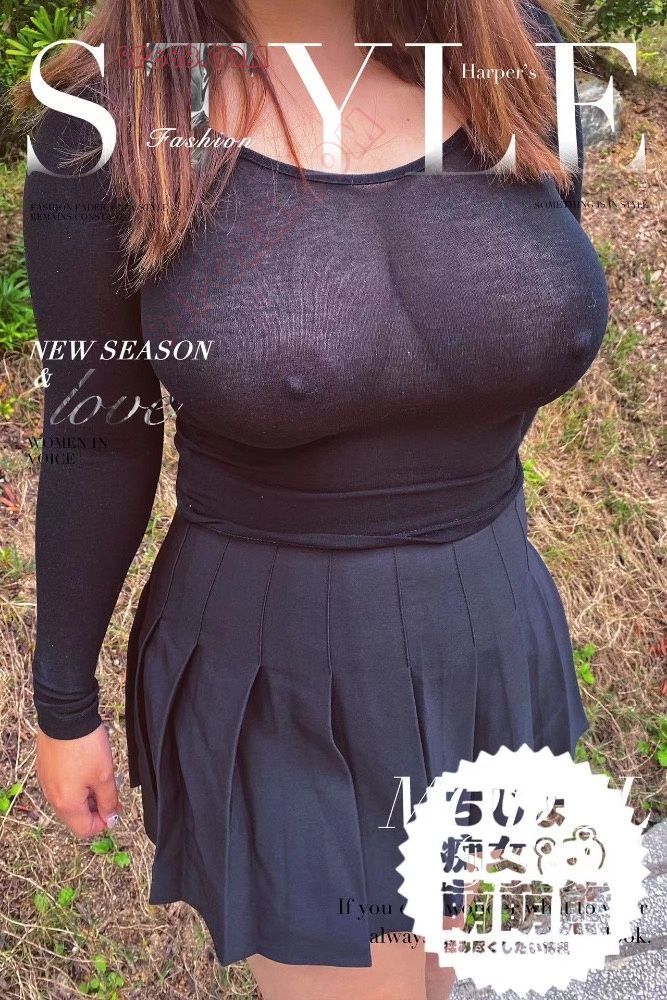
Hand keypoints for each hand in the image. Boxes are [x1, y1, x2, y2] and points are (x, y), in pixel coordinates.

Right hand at [36, 723, 122, 838]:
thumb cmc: (85, 746)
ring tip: (101, 777)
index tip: (115, 808)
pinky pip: (62, 786)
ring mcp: (47, 782)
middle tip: (112, 792)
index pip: (84, 830)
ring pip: (69, 800)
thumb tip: (110, 818)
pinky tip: (88, 768)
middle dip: (95, 808)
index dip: (103, 823)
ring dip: (86, 795)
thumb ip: (108, 801)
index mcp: (66, 804)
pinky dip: (76, 784)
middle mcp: (52, 797)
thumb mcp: (105, 776)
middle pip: (75, 816)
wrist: (65, 716)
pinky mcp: (46, 769)